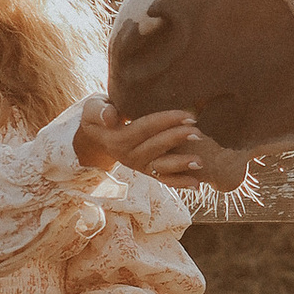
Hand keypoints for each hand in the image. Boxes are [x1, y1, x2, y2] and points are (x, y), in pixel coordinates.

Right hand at [74, 100, 248, 189]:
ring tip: (199, 163)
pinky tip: (197, 184)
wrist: (97, 135)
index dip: (166, 121)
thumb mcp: (94, 109)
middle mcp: (128, 156)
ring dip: (181, 165)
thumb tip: (110, 117)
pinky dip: (179, 183)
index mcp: (118, 139)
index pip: (144, 128)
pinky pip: (163, 179)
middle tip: (198, 133)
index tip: (187, 115)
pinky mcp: (147, 171)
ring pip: (161, 167)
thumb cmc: (99, 115)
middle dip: (177, 139)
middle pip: (156, 147)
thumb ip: (100, 112)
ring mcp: (139, 166)